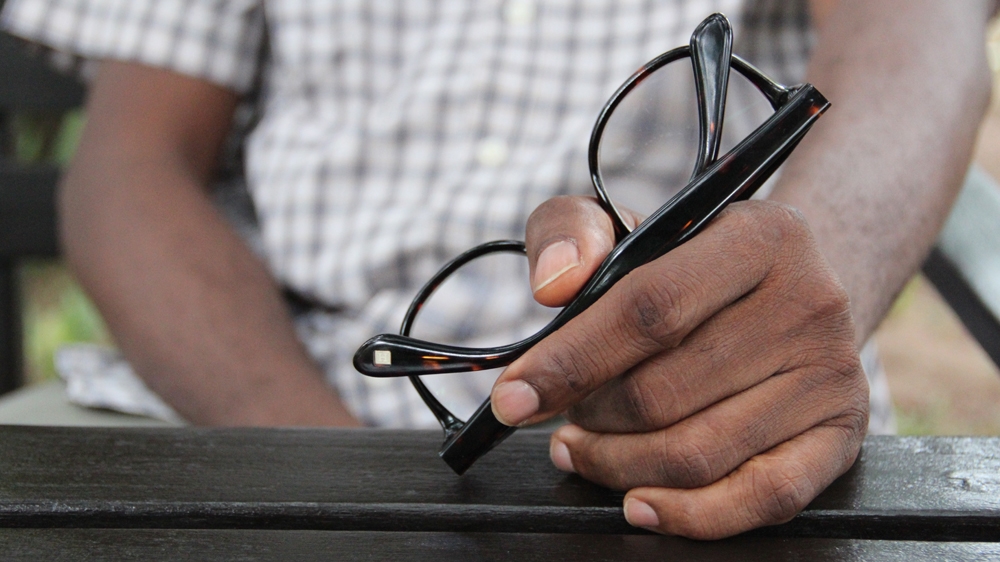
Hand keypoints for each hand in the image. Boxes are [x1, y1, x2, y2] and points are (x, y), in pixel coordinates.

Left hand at [489, 196, 868, 538]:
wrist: (794, 289)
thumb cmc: (697, 264)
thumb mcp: (633, 224)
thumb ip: (573, 232)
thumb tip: (552, 285)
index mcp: (758, 237)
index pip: (649, 309)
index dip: (571, 361)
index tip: (514, 396)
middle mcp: (807, 303)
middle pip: (663, 392)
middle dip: (589, 417)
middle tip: (562, 418)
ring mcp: (829, 376)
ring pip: (698, 453)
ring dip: (617, 465)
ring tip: (583, 449)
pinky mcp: (840, 436)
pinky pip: (761, 498)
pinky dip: (689, 515)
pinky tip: (638, 504)